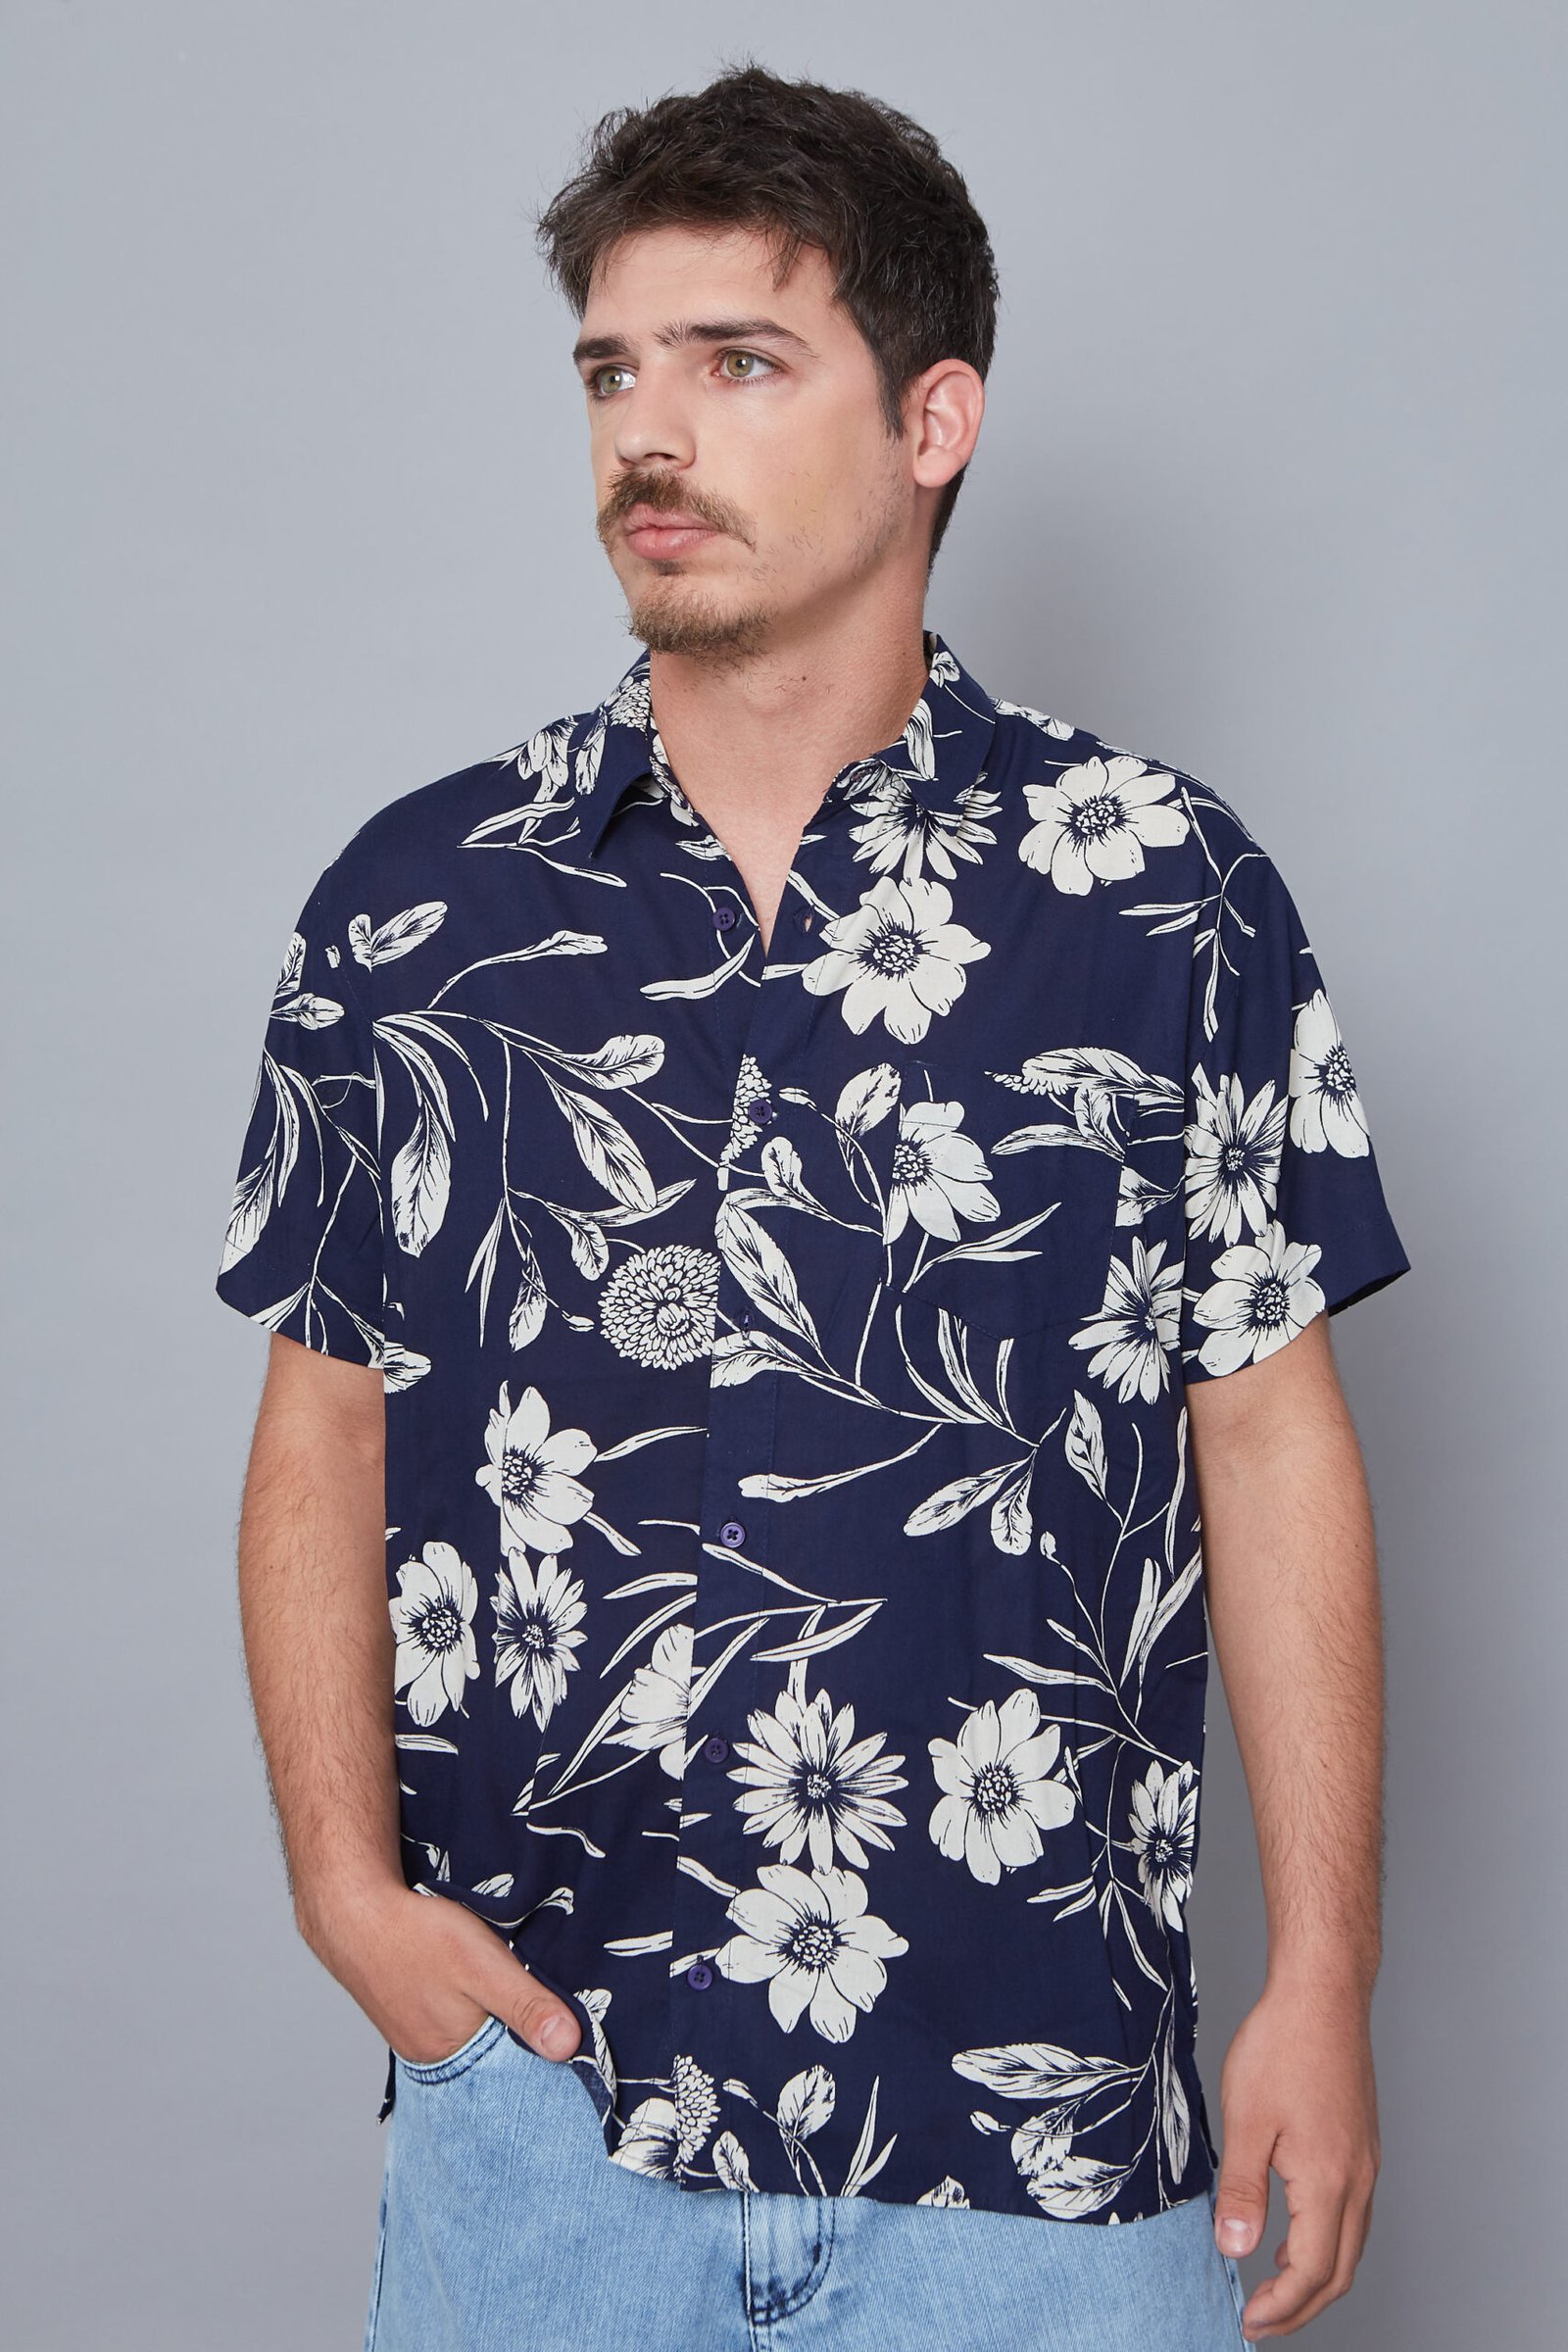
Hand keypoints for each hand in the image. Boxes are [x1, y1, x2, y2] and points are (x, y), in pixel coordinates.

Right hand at [297, 1875, 582, 2065]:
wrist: (352, 1910)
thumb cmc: (417, 1937)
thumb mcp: (484, 1966)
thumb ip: (526, 2005)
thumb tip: (570, 2047)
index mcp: (453, 2055)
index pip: (511, 2072)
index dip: (541, 2051)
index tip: (571, 2035)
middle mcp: (432, 2056)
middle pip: (491, 2056)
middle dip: (518, 2038)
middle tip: (544, 2005)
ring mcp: (415, 2034)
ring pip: (470, 2036)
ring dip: (492, 2020)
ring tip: (512, 1993)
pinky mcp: (406, 2011)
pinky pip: (449, 2021)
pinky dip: (468, 2009)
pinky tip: (472, 1987)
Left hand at [1212, 1976, 1378, 2338]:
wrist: (1323, 1994)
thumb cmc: (1282, 2045)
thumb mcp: (1245, 2118)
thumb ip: (1242, 2190)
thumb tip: (1234, 2249)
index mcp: (1330, 2181)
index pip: (1312, 2272)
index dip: (1280, 2307)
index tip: (1248, 2321)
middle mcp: (1358, 2180)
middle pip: (1339, 2271)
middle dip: (1301, 2308)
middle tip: (1261, 2322)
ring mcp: (1366, 2163)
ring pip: (1350, 2245)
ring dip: (1315, 2278)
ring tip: (1273, 2288)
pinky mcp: (1362, 2146)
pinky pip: (1352, 2216)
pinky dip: (1326, 2243)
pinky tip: (1295, 2234)